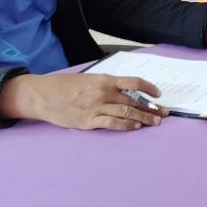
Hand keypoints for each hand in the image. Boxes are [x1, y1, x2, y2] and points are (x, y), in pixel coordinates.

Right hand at [0, 73, 163, 130]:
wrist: (43, 95)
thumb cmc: (65, 85)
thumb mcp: (88, 79)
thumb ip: (107, 85)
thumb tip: (127, 92)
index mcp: (104, 80)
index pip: (133, 82)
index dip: (148, 88)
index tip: (158, 94)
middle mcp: (102, 93)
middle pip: (133, 101)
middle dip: (151, 107)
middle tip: (164, 113)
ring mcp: (95, 108)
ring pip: (126, 112)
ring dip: (143, 118)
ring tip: (155, 122)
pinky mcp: (88, 122)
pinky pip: (111, 123)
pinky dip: (126, 125)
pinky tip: (136, 127)